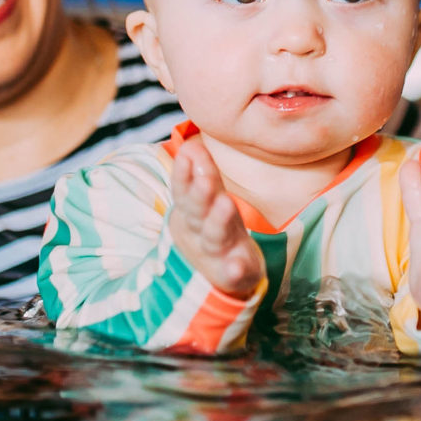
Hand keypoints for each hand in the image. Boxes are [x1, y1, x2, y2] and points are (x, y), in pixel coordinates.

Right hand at [165, 135, 263, 298]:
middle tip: (206, 179)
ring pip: (214, 237)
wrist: (218, 275)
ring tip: (226, 204)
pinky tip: (236, 267)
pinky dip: (234, 270)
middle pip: (197, 212)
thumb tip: (191, 144)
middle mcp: (201, 230)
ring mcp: (217, 253)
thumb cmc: (209, 227)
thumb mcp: (204, 199)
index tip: (186, 153)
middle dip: (200, 195)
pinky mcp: (234, 273)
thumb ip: (200, 171)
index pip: (184, 190)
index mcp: (193, 210)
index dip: (184, 174)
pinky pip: (234, 272)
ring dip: (218, 221)